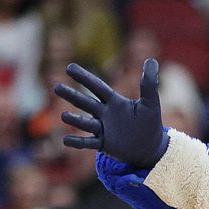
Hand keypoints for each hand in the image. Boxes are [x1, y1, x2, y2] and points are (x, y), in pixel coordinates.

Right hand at [54, 59, 168, 167]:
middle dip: (72, 95)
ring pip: (85, 123)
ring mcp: (102, 129)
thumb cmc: (149, 123)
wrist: (150, 147)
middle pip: (85, 103)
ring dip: (75, 120)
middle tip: (57, 87)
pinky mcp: (103, 144)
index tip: (69, 67)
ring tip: (64, 116)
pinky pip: (88, 143)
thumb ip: (149, 83)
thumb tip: (151, 60)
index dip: (84, 77)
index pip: (97, 87)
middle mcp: (104, 114)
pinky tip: (65, 141)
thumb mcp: (151, 103)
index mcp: (114, 102)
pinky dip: (78, 142)